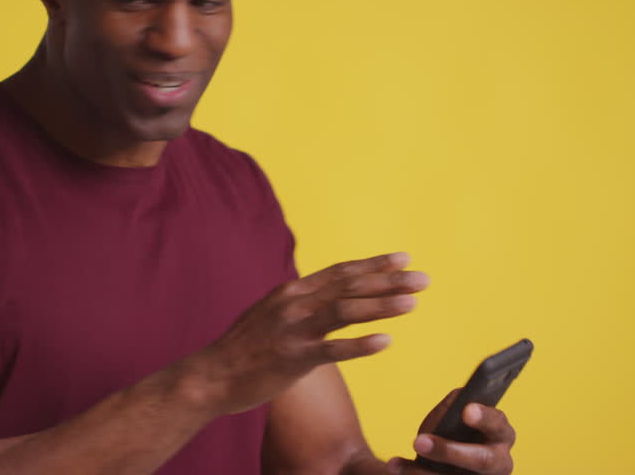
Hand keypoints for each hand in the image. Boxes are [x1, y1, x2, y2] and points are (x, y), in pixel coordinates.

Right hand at [185, 252, 428, 415]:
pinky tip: (386, 342)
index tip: (403, 259)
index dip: (374, 265)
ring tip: (413, 303)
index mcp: (293, 291)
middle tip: (423, 278)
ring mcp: (294, 330)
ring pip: (345, 312)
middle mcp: (295, 303)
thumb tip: (325, 294)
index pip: (341, 272)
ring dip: (382, 306)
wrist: (211, 375)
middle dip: (389, 281)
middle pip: (350, 286)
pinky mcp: (293, 358)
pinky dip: (361, 345)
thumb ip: (299, 302)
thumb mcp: (271, 312)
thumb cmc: (244, 347)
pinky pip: (332, 350)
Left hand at [387, 389, 516, 474]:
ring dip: (422, 471)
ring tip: (395, 464)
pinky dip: (413, 472)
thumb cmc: (454, 430)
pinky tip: (395, 468)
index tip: (466, 411)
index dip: (484, 418)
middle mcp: (500, 461)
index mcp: (500, 432)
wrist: (445, 459)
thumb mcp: (454, 415)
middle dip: (449, 451)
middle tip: (419, 442)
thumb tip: (452, 407)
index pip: (497, 424)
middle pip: (481, 460)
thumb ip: (453, 407)